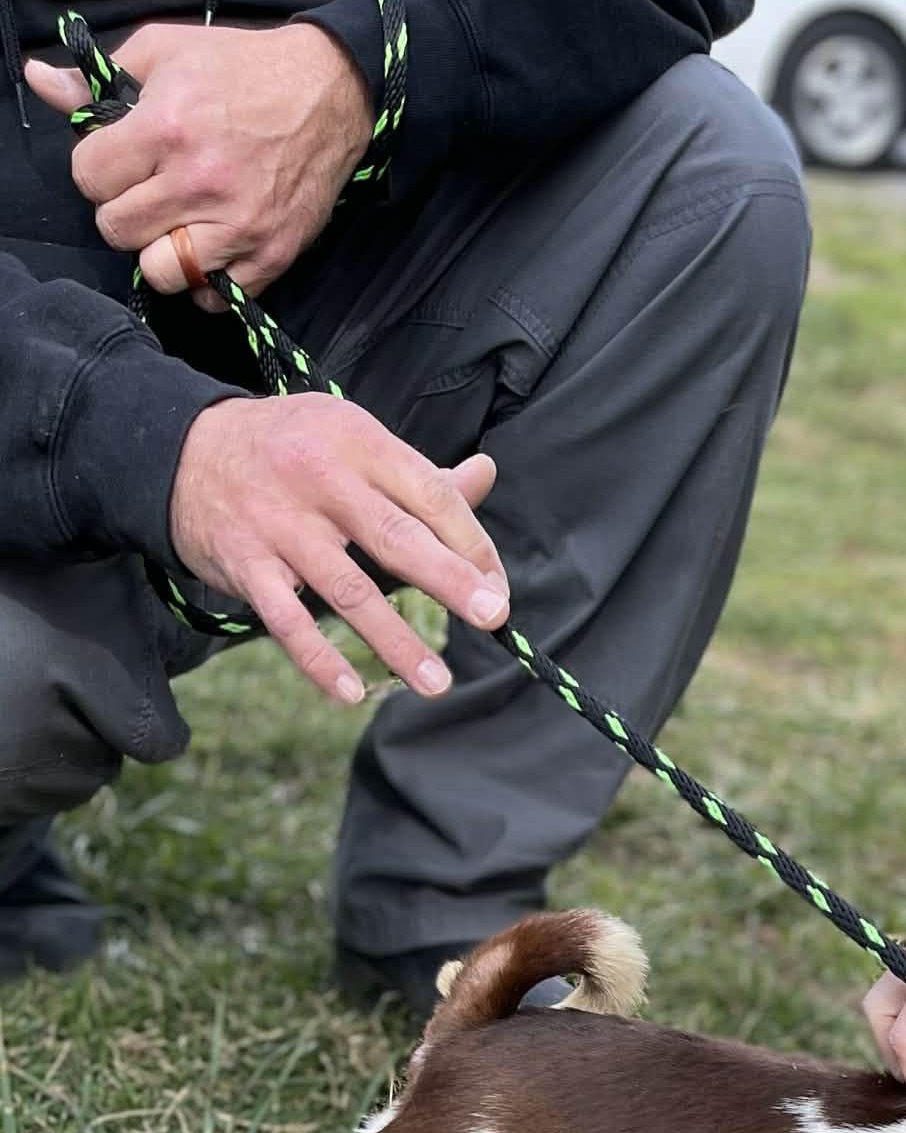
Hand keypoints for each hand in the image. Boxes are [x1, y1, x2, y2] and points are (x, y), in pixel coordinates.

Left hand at [25, 21, 371, 304]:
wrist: (330, 94)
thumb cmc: (242, 68)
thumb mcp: (164, 52)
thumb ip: (99, 78)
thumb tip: (44, 82)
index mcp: (165, 130)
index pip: (90, 180)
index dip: (97, 171)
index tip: (120, 162)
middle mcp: (200, 184)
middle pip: (119, 231)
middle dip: (125, 213)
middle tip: (150, 194)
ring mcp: (239, 227)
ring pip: (163, 274)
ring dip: (161, 255)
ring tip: (177, 229)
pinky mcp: (272, 255)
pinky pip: (216, 297)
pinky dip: (207, 282)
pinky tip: (212, 251)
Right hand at [169, 396, 510, 703]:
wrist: (180, 448)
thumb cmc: (290, 449)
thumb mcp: (352, 439)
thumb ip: (418, 474)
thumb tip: (485, 475)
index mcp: (357, 442)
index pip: (430, 495)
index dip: (471, 543)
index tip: (497, 587)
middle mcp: (319, 480)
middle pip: (396, 537)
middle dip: (449, 580)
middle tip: (493, 616)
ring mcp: (279, 526)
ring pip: (347, 590)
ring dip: (395, 641)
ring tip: (437, 681)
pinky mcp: (245, 566)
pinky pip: (286, 621)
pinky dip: (318, 660)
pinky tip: (352, 693)